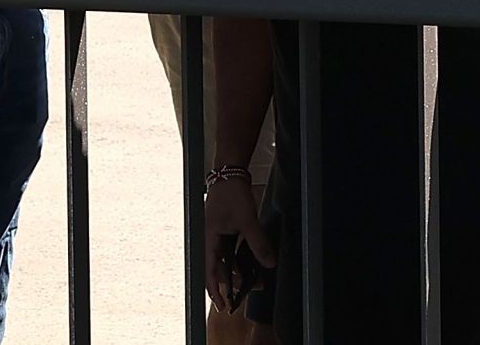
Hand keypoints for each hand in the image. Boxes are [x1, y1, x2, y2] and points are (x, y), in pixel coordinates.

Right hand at [204, 175, 275, 309]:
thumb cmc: (230, 194)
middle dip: (236, 281)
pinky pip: (234, 249)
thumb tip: (268, 263)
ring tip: (258, 276)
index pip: (211, 272)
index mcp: (211, 240)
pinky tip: (255, 259)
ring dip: (242, 269)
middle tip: (254, 288)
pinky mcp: (228, 229)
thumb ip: (258, 243)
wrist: (229, 173)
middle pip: (222, 268)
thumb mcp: (246, 220)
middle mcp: (213, 240)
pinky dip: (244, 256)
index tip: (223, 306)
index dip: (216, 291)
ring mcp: (220, 234)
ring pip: (230, 259)